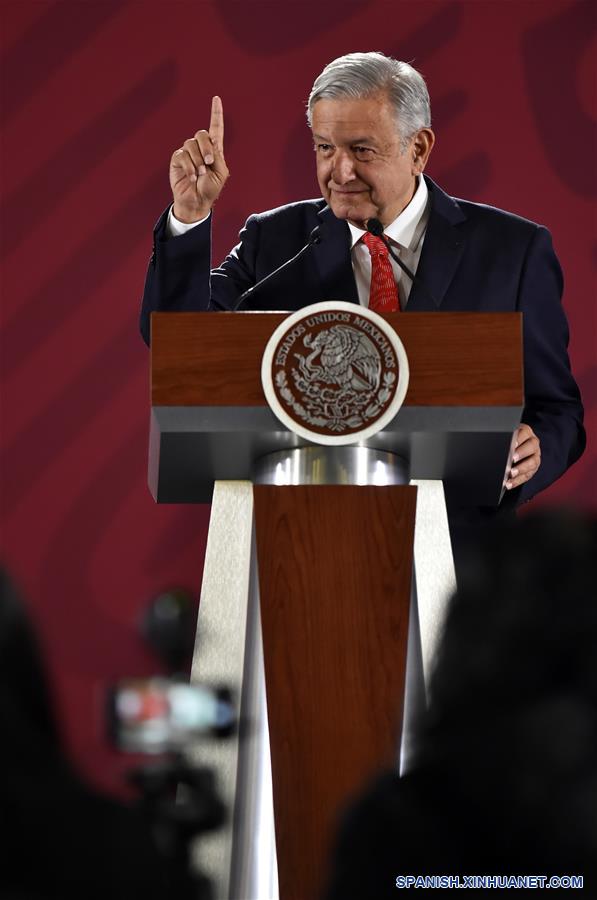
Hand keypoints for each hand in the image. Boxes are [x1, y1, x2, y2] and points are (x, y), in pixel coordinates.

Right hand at [169, 96, 228, 222]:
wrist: (196, 201)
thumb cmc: (210, 190)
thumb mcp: (220, 173)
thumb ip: (217, 156)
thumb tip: (207, 146)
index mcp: (214, 150)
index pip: (215, 128)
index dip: (216, 113)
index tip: (216, 99)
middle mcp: (200, 148)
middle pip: (202, 134)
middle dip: (206, 148)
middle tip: (209, 163)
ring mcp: (188, 153)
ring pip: (191, 144)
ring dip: (197, 161)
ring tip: (199, 175)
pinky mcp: (177, 159)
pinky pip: (182, 155)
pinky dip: (189, 167)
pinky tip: (192, 177)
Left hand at [504, 423, 540, 489]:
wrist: (517, 447)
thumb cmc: (508, 441)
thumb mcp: (507, 436)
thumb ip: (504, 438)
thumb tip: (492, 443)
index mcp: (526, 432)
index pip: (524, 433)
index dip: (518, 439)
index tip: (511, 444)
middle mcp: (533, 443)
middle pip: (531, 447)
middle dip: (521, 453)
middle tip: (512, 458)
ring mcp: (535, 456)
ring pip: (532, 462)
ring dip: (521, 469)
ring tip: (511, 473)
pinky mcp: (533, 469)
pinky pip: (527, 475)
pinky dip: (517, 481)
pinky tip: (509, 483)